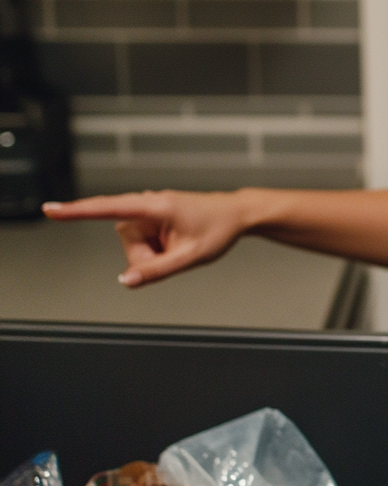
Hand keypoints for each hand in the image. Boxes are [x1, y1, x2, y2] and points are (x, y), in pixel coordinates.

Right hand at [42, 191, 248, 286]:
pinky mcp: (152, 216)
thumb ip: (157, 271)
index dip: (77, 212)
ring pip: (134, 244)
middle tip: (177, 252)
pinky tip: (177, 241)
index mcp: (155, 207)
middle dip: (146, 256)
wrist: (238, 215)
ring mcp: (149, 210)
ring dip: (153, 252)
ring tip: (180, 244)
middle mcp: (148, 203)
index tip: (50, 210)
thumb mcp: (191, 257)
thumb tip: (126, 282)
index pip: (107, 209)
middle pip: (126, 241)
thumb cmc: (218, 230)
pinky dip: (157, 248)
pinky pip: (143, 241)